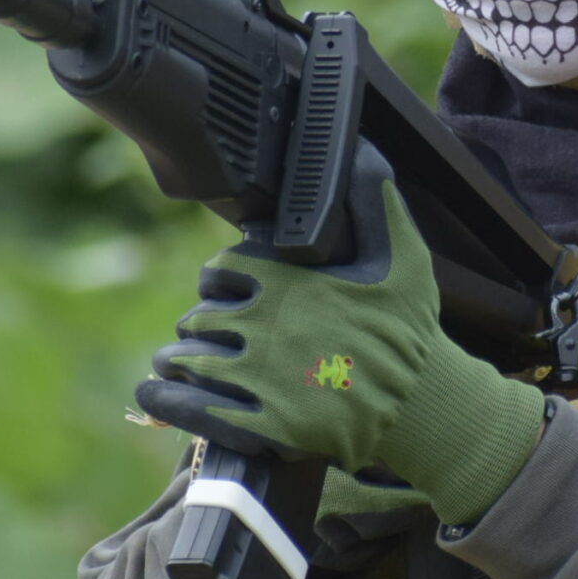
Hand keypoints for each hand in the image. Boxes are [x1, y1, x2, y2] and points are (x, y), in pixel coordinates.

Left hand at [135, 148, 544, 524]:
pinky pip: (197, 409)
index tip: (223, 290)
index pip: (221, 270)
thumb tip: (361, 153)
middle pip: (200, 318)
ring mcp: (261, 377)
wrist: (422, 406)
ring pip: (189, 360)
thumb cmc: (409, 330)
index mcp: (289, 283)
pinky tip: (155, 392)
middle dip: (200, 324)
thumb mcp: (405, 259)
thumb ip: (377, 204)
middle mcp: (267, 326)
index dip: (217, 280)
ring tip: (176, 363)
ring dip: (177, 360)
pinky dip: (168, 399)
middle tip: (207, 333)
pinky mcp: (263, 424)